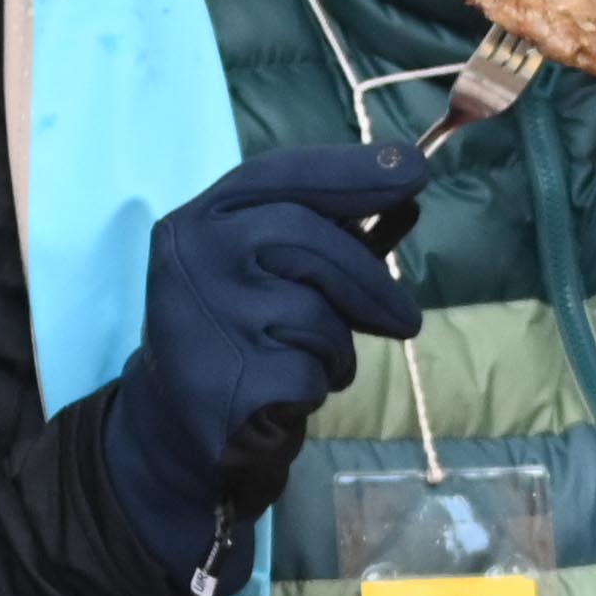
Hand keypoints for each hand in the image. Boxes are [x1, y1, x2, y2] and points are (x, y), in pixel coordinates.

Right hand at [99, 142, 429, 582]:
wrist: (182, 428)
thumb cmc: (239, 334)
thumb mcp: (273, 270)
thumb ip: (332, 232)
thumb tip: (408, 199)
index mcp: (199, 221)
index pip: (278, 175)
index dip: (349, 169)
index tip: (413, 168)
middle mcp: (194, 260)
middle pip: (306, 239)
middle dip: (369, 279)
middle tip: (406, 319)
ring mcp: (209, 319)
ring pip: (315, 311)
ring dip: (338, 342)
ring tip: (316, 359)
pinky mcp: (232, 379)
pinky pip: (314, 367)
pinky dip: (323, 380)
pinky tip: (292, 388)